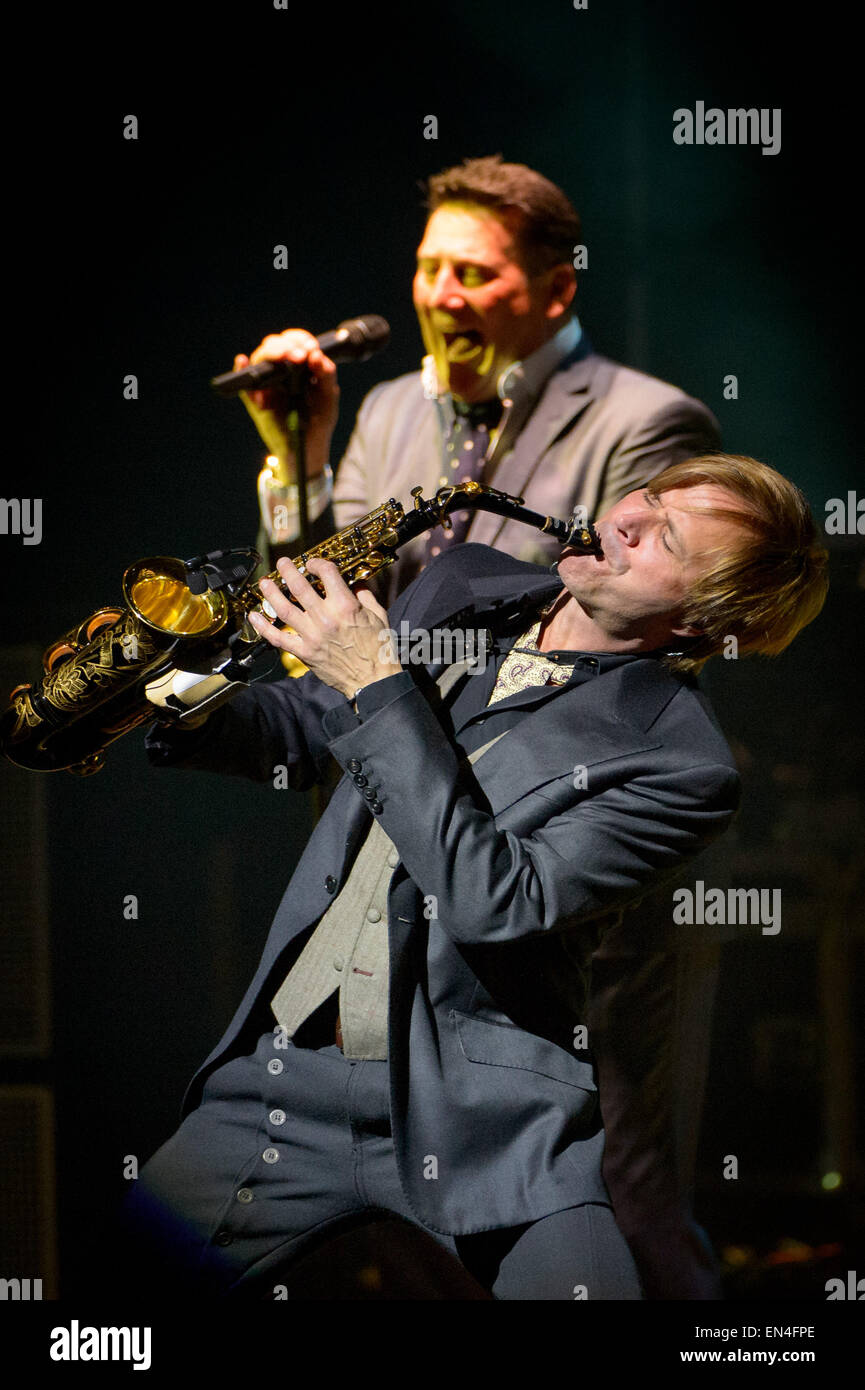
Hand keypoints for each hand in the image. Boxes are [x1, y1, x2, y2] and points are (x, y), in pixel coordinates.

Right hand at [232, 328, 339, 478]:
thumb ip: (326, 375)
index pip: (295, 341)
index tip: (310, 348)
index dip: (300, 339)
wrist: (308, 448)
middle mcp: (280, 370)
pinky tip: (243, 361)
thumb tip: (316, 355)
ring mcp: (266, 384)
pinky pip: (243, 383)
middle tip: (299, 356)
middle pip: (274, 345)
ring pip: (259, 359)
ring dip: (270, 355)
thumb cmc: (319, 420)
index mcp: (299, 365)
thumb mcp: (328, 397)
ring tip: (284, 360)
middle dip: (286, 346)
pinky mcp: (254, 399)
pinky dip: (241, 370)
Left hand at [248, 556, 401, 699]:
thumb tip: (353, 582)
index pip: (326, 574)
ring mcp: (312, 636)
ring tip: (265, 583)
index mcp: (346, 606)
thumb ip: (364, 595)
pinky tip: (254, 617)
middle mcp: (326, 618)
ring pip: (284, 610)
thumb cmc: (379, 649)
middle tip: (282, 563)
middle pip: (299, 587)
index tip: (313, 564)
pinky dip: (263, 627)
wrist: (373, 680)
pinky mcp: (304, 652)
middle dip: (288, 571)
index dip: (318, 563)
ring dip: (272, 594)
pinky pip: (278, 638)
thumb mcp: (378, 615)